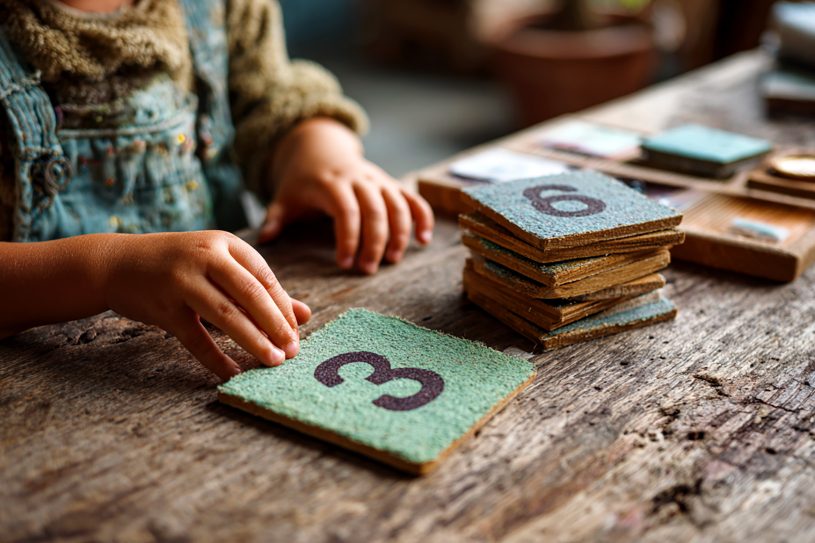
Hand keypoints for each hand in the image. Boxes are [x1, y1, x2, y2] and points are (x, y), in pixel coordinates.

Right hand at [103, 231, 310, 380]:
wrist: (117, 263)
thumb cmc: (179, 265)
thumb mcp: (220, 266)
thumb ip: (261, 288)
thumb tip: (306, 315)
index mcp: (224, 243)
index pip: (265, 277)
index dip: (284, 308)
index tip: (297, 333)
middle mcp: (204, 257)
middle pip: (250, 295)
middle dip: (276, 325)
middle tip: (293, 351)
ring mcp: (181, 281)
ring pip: (225, 315)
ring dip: (253, 341)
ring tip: (273, 361)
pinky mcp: (162, 307)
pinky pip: (195, 338)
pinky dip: (215, 358)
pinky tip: (233, 372)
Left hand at [259, 118, 434, 273]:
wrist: (319, 146)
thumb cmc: (301, 179)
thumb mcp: (284, 196)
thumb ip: (276, 217)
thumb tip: (265, 239)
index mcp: (331, 183)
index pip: (346, 211)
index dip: (348, 238)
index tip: (344, 263)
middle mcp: (359, 179)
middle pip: (375, 209)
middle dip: (375, 241)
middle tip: (367, 270)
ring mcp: (378, 180)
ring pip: (397, 204)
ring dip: (399, 233)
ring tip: (392, 260)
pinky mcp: (390, 183)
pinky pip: (412, 198)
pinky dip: (422, 218)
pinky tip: (424, 241)